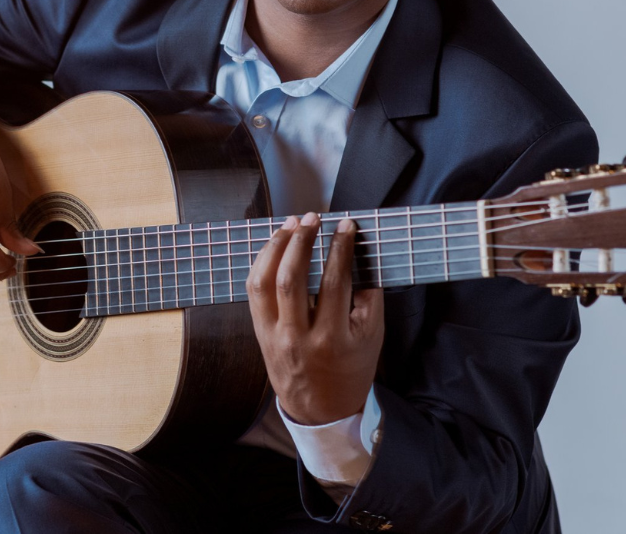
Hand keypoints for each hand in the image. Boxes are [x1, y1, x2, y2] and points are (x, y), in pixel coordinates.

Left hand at [247, 212, 383, 425]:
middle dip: (301, 240)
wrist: (321, 408)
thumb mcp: (372, 337)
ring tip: (291, 224)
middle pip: (291, 279)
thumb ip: (368, 295)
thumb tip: (358, 251)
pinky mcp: (259, 333)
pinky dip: (262, 263)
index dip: (340, 248)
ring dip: (276, 246)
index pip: (335, 282)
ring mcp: (273, 336)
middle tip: (313, 217)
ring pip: (264, 282)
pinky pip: (253, 291)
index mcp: (331, 340)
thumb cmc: (351, 368)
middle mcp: (297, 338)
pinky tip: (275, 245)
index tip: (347, 225)